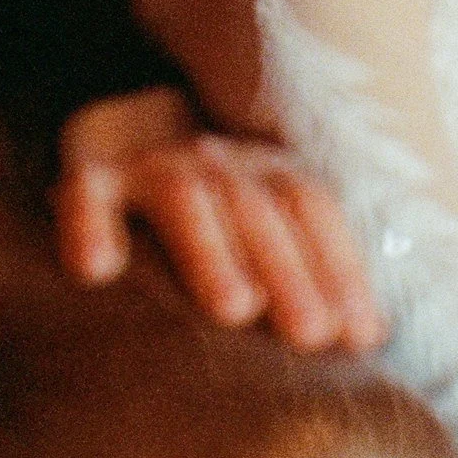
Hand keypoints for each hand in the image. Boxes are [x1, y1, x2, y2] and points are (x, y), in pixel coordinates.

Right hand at [55, 86, 384, 354]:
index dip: (341, 270)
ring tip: (236, 308)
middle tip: (313, 334)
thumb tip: (370, 338)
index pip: (312, 212)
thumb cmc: (208, 209)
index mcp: (268, 171)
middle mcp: (218, 163)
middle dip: (291, 273)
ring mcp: (152, 167)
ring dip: (213, 253)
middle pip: (261, 212)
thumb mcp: (259, 225)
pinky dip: (90, 227)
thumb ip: (304, 273)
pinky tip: (96, 270)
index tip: (362, 336)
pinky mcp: (89, 179)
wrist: (121, 119)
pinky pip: (88, 197)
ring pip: (187, 201)